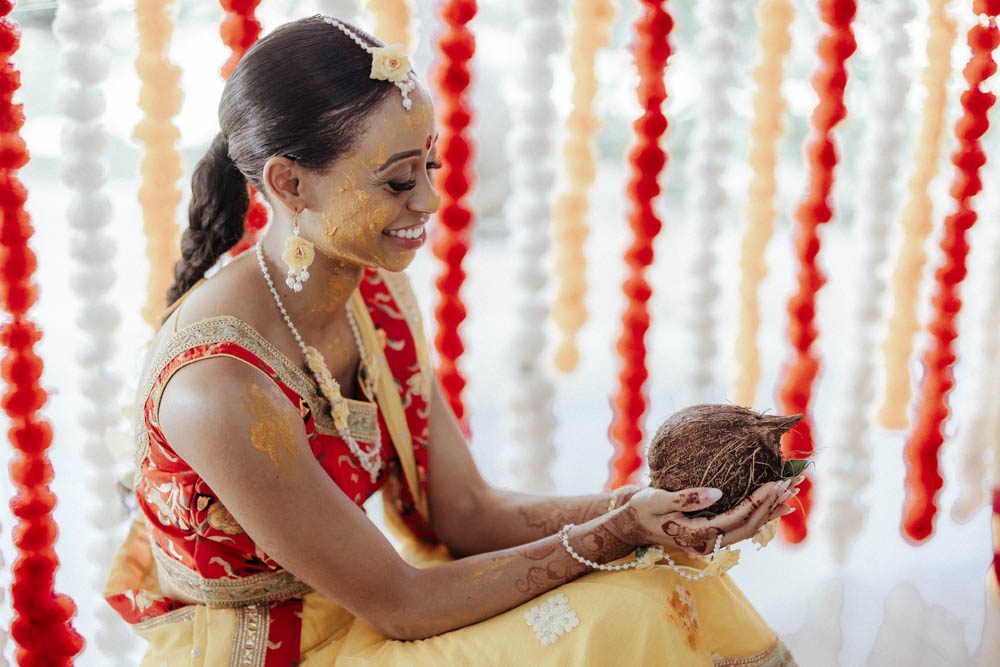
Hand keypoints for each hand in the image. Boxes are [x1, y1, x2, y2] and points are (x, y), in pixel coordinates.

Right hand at [607, 477, 803, 557]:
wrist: (632, 524)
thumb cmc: (642, 509)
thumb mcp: (657, 500)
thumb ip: (686, 498)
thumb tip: (718, 494)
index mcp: (698, 536)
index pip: (737, 518)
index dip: (758, 501)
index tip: (776, 482)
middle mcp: (709, 542)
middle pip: (750, 525)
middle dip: (772, 504)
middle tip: (792, 482)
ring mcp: (712, 540)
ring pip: (749, 526)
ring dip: (770, 509)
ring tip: (791, 491)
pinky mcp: (713, 532)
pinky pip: (742, 525)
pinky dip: (760, 513)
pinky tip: (774, 504)